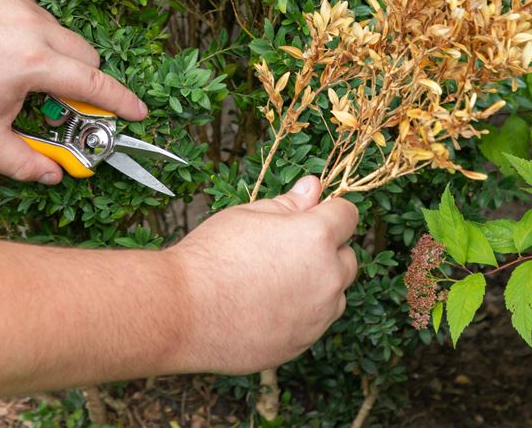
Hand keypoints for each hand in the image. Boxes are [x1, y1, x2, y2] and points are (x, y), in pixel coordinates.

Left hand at [0, 0, 146, 183]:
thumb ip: (25, 164)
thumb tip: (56, 176)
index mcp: (31, 64)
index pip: (93, 83)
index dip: (120, 101)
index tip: (139, 113)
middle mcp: (32, 27)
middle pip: (87, 55)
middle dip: (84, 80)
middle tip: (60, 103)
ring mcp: (19, 3)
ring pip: (63, 35)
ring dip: (56, 57)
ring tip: (15, 75)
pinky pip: (38, 16)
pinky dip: (33, 36)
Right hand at [167, 176, 358, 373]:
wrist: (183, 311)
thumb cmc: (212, 256)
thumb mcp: (249, 215)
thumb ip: (289, 203)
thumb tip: (313, 187)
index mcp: (317, 237)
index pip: (348, 215)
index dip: (330, 212)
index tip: (312, 215)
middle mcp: (327, 278)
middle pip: (348, 258)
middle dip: (329, 250)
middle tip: (287, 249)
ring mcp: (318, 316)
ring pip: (335, 295)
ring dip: (319, 285)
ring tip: (274, 281)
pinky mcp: (303, 344)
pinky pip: (315, 323)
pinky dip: (301, 313)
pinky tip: (266, 307)